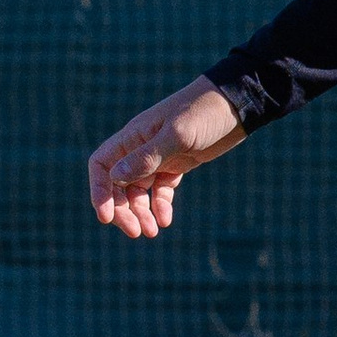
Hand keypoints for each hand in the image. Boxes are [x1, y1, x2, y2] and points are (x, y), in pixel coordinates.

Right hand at [88, 80, 246, 238]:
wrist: (237, 103)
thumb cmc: (204, 111)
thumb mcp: (177, 134)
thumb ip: (147, 156)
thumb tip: (115, 178)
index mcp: (133, 137)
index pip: (102, 166)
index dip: (99, 191)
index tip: (106, 217)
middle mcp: (140, 148)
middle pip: (117, 185)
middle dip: (123, 210)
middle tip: (135, 232)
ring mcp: (158, 158)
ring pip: (139, 191)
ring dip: (141, 213)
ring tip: (152, 232)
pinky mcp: (177, 165)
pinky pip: (161, 191)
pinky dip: (160, 206)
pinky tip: (166, 220)